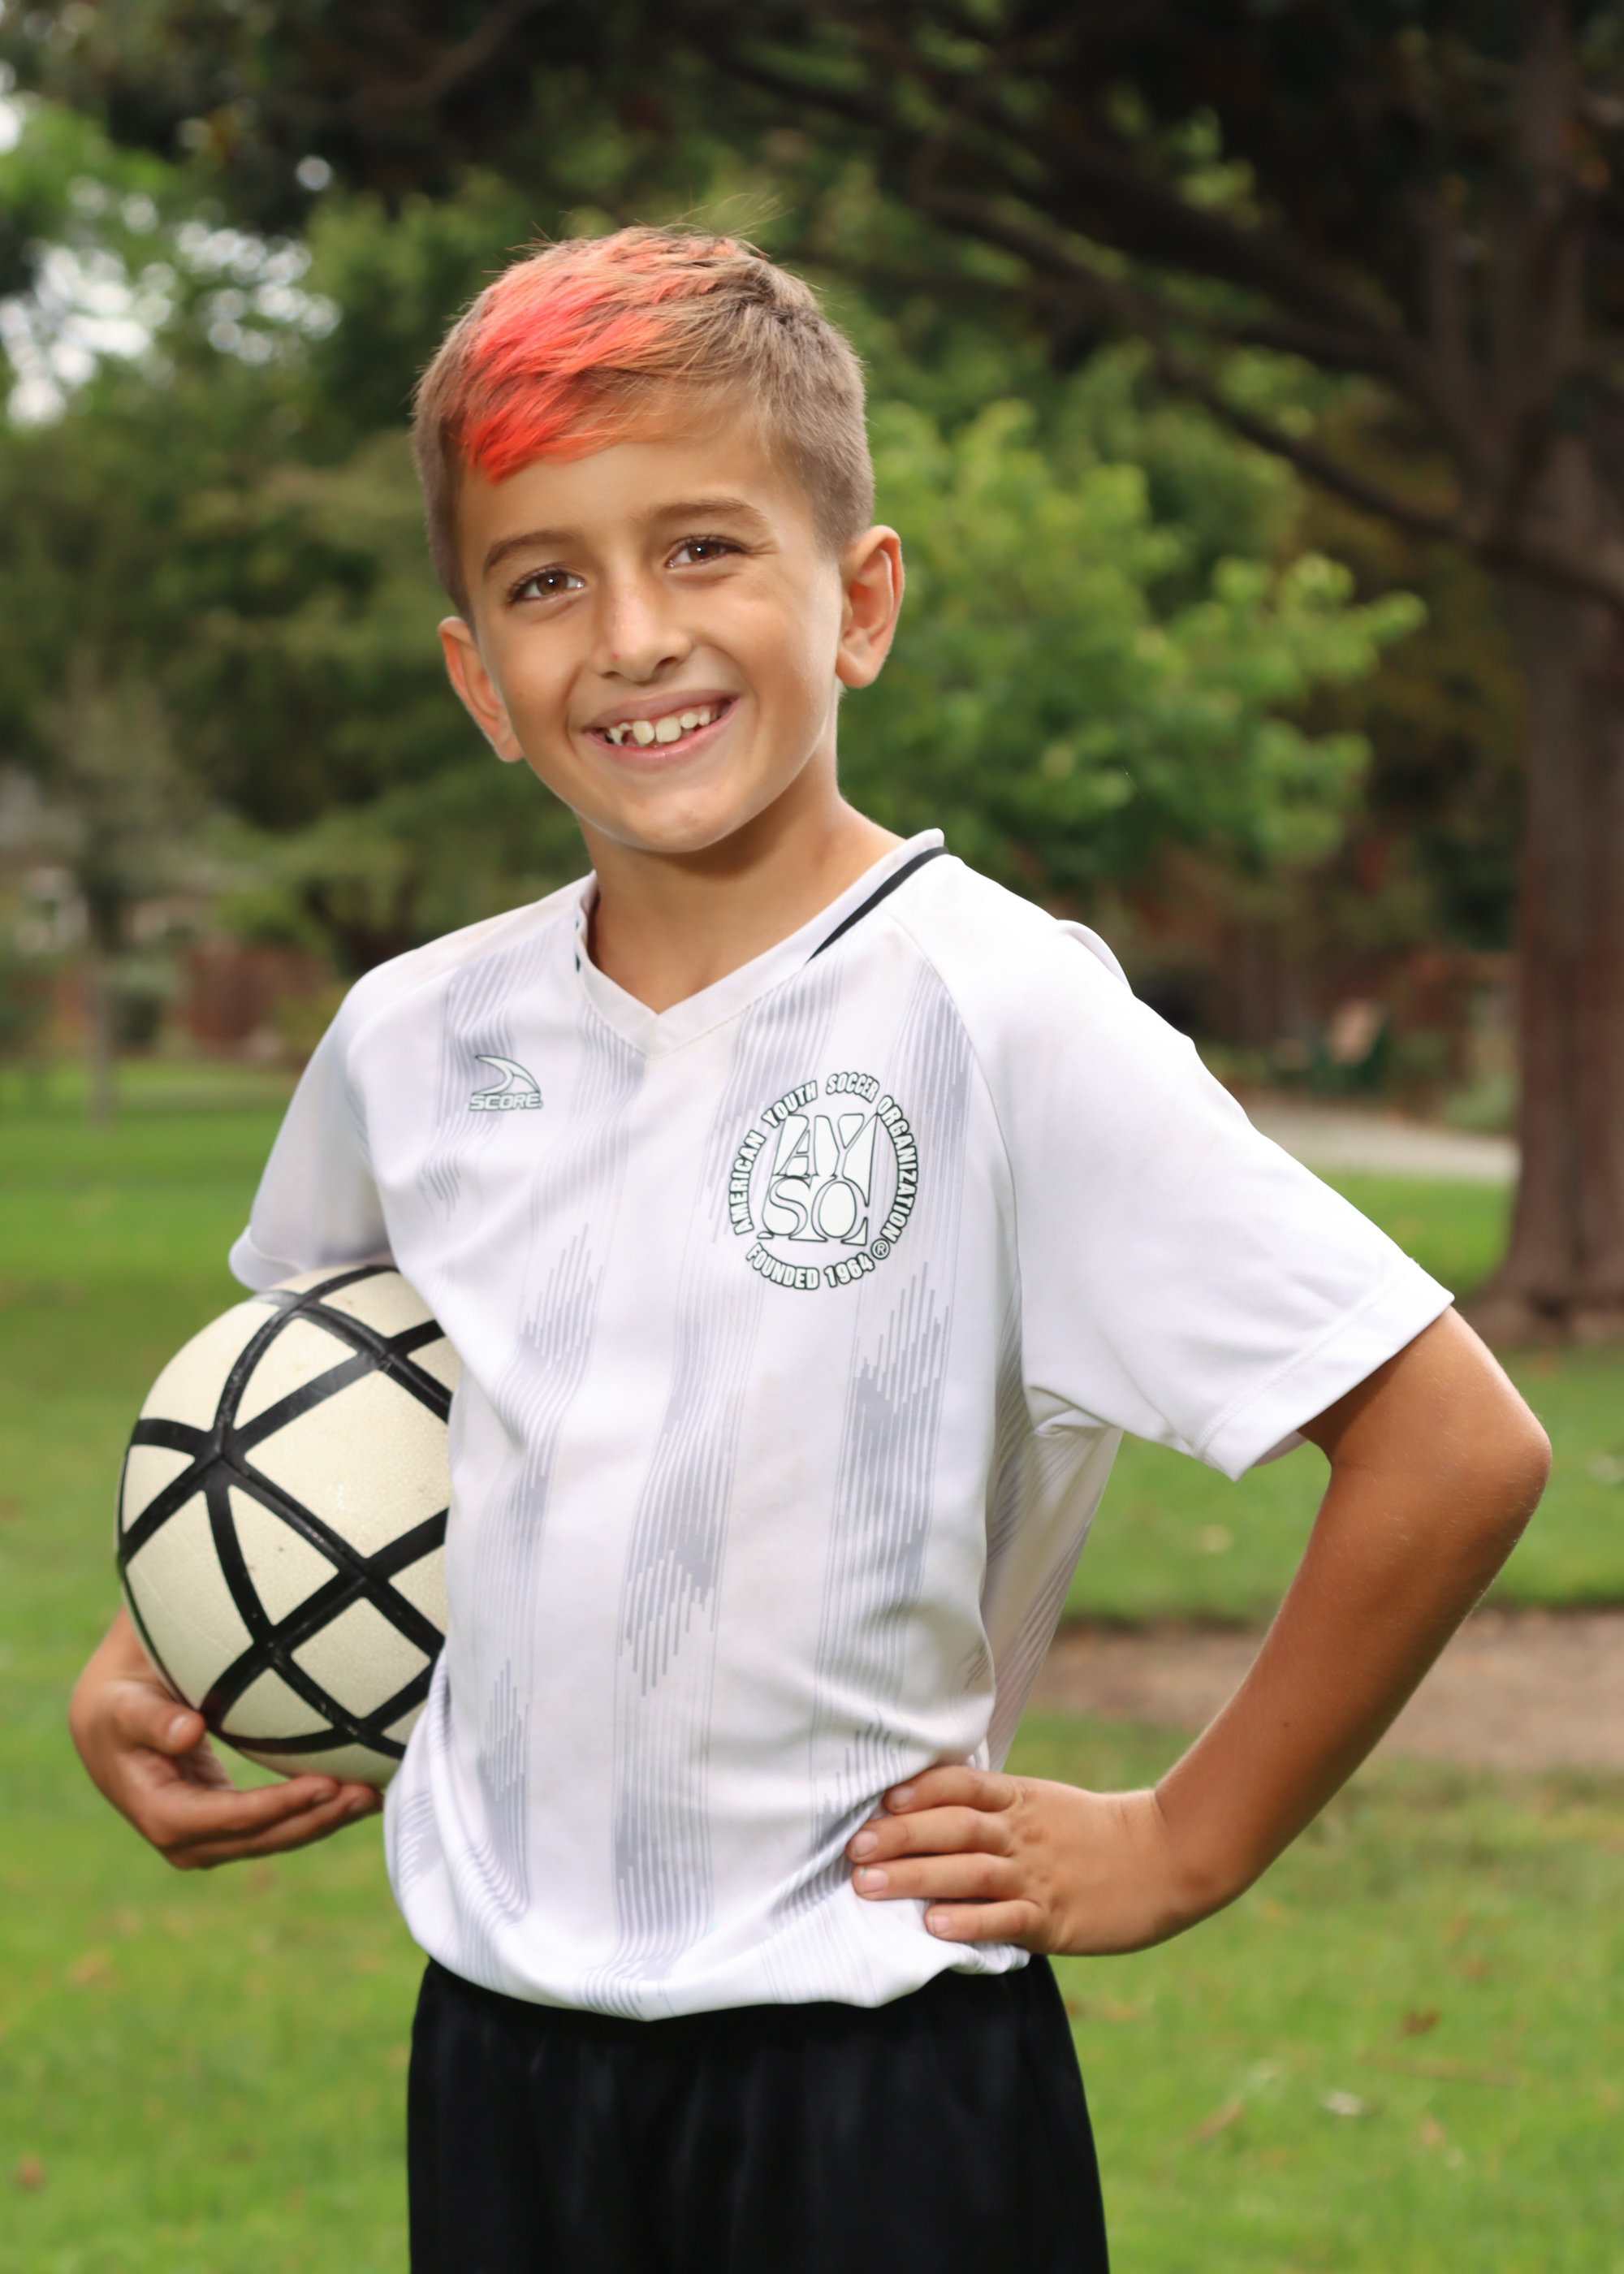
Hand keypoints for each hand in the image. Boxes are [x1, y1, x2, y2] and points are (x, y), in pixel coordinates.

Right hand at [69, 1608, 382, 1869]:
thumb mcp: (125, 1705)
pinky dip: (316, 1813)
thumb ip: (152, 1719)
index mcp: (158, 1814)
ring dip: (325, 1821)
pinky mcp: (226, 1827)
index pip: (230, 1818)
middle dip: (315, 1818)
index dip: (278, 1806)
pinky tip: (358, 1797)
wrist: (109, 1722)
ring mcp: (206, 1839)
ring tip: (374, 1795)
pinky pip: (276, 1826)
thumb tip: (188, 1732)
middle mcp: (183, 1839)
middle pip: (261, 1837)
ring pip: (275, 1838)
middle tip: (366, 1792)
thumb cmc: (119, 1703)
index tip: (325, 1784)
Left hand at [846, 1765, 1211, 1955]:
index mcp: (1020, 1800)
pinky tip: (934, 1925)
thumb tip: (935, 1811)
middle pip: (954, 1827)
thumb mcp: (1045, 1805)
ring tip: (870, 1884)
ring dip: (917, 1876)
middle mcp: (1023, 1833)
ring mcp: (1038, 1875)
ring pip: (970, 1872)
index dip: (921, 1790)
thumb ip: (997, 1807)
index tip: (882, 1799)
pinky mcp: (1055, 1919)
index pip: (962, 1785)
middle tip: (854, 1848)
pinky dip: (969, 1921)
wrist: (1167, 1857)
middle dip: (900, 1836)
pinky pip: (1006, 1919)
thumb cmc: (1096, 1834)